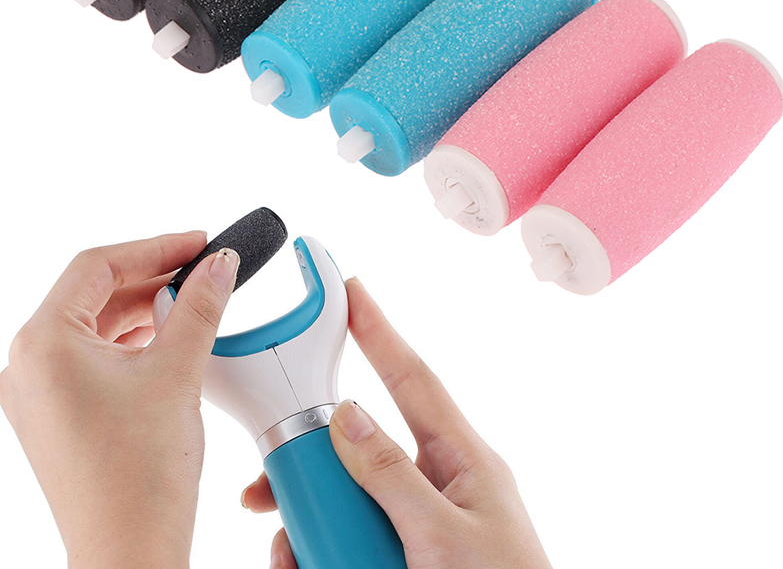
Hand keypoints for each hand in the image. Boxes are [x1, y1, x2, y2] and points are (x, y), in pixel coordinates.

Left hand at [0, 232, 239, 568]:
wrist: (130, 549)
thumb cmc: (140, 475)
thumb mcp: (178, 371)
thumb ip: (200, 305)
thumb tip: (219, 265)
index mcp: (43, 345)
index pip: (97, 266)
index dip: (154, 246)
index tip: (197, 242)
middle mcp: (29, 365)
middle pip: (94, 294)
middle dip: (153, 276)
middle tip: (203, 267)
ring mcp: (39, 392)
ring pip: (96, 325)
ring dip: (146, 307)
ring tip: (194, 300)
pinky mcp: (58, 412)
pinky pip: (94, 355)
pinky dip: (134, 339)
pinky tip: (170, 336)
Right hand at [243, 277, 552, 568]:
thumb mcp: (444, 538)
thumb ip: (392, 476)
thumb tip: (348, 415)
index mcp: (462, 459)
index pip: (412, 378)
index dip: (380, 330)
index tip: (350, 290)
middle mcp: (435, 481)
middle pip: (359, 446)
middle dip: (313, 461)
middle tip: (271, 484)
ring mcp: (414, 519)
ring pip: (344, 495)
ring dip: (310, 519)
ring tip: (294, 553)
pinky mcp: (396, 550)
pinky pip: (346, 534)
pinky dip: (318, 550)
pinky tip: (305, 565)